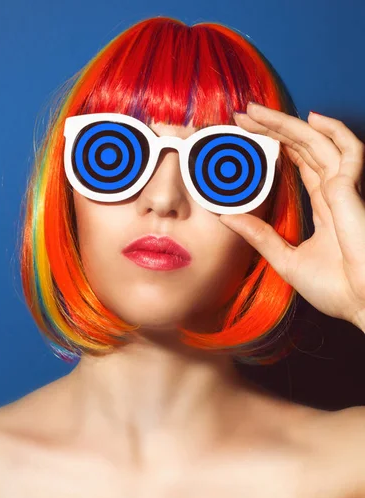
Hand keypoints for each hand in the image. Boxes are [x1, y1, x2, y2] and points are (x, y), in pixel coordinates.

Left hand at [219, 103, 364, 331]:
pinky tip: (311, 118)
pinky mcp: (352, 193)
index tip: (248, 135)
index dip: (277, 146)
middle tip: (243, 116)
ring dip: (289, 124)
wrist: (362, 306)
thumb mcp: (286, 259)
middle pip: (304, 148)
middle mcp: (336, 193)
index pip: (300, 165)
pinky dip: (334, 132)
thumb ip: (260, 237)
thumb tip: (227, 217)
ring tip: (257, 112)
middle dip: (274, 128)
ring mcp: (346, 190)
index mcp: (325, 207)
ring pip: (318, 143)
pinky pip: (350, 153)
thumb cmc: (337, 289)